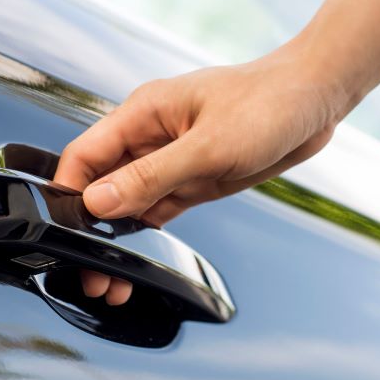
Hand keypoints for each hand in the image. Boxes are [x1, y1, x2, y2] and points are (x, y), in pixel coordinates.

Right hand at [54, 44, 343, 304]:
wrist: (315, 100)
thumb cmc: (268, 104)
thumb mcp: (209, 147)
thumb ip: (151, 176)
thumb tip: (98, 202)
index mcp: (143, 114)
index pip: (85, 155)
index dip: (68, 194)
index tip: (64, 234)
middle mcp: (152, 137)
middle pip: (103, 184)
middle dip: (90, 227)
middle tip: (91, 274)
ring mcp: (173, 159)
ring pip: (129, 201)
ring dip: (117, 237)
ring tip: (110, 279)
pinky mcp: (195, 178)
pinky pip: (159, 206)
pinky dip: (145, 231)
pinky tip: (135, 257)